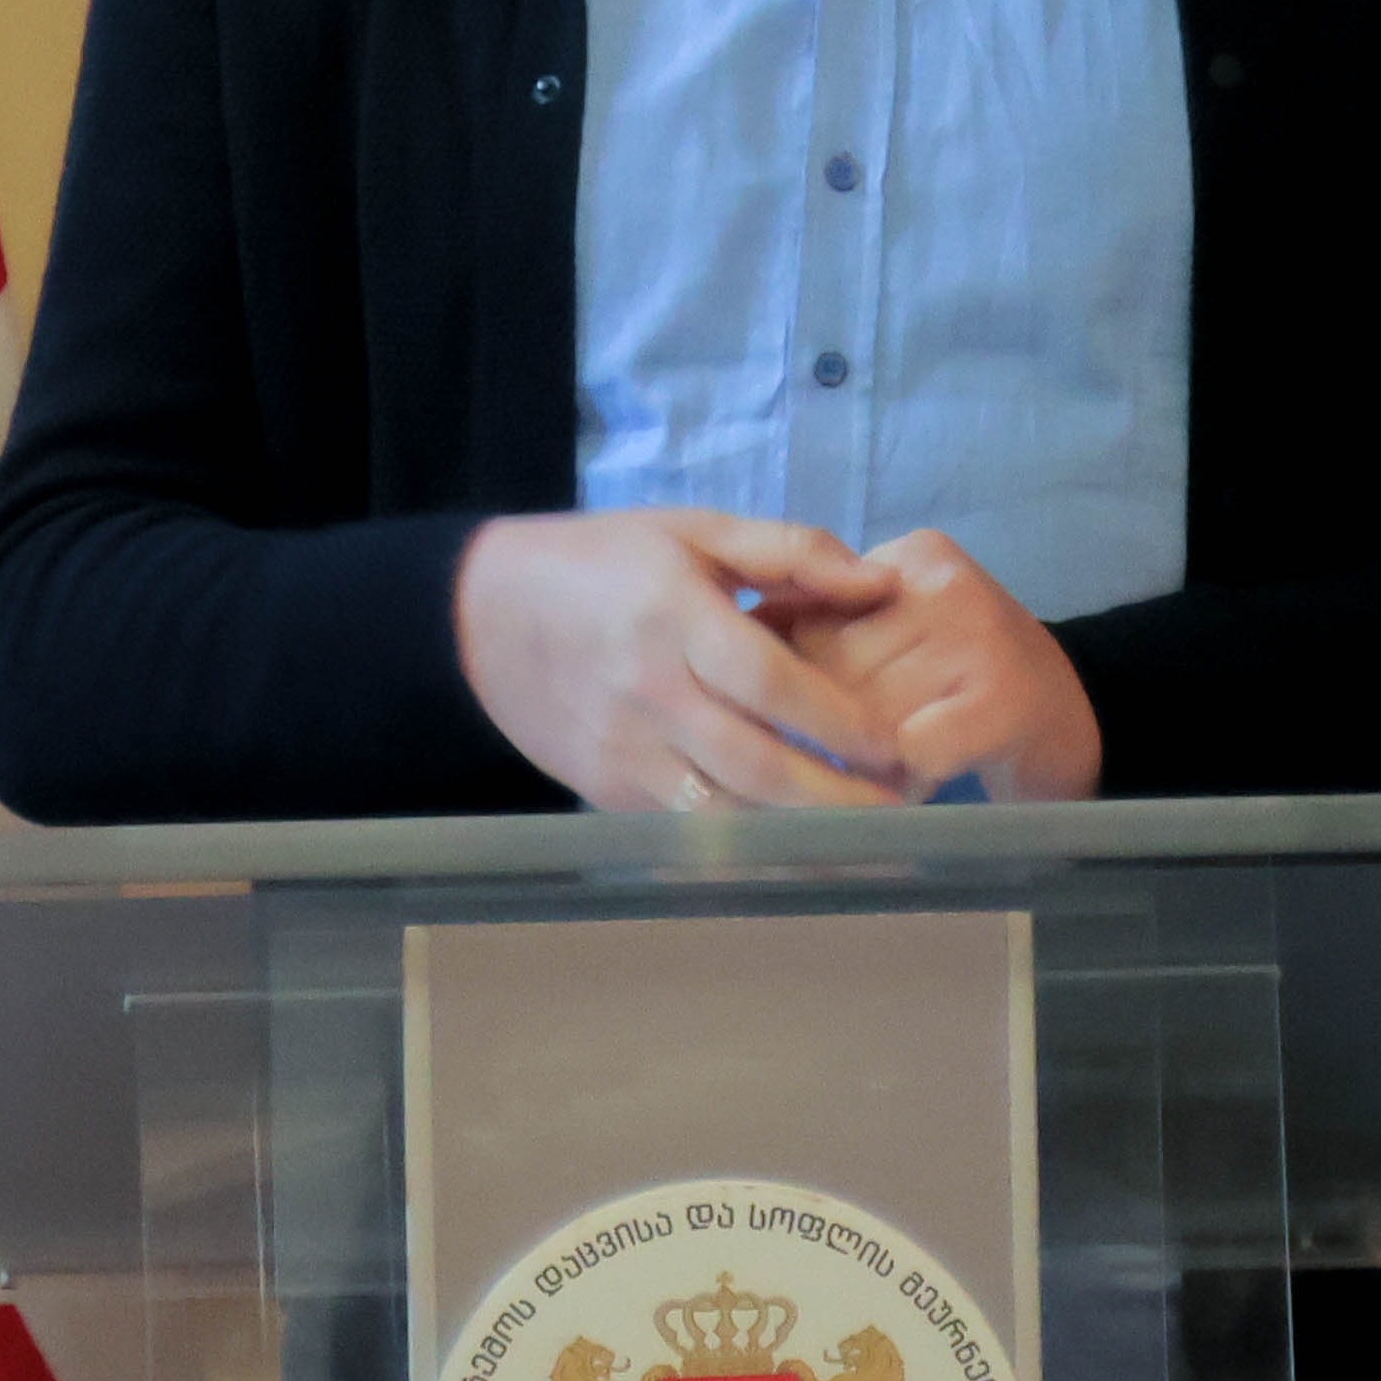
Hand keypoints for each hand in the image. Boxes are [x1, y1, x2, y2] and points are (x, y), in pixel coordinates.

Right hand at [454, 511, 913, 811]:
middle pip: (754, 764)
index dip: (837, 720)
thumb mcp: (693, 531)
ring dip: (799, 836)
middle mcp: (647, 691)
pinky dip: (746, 844)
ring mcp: (623, 750)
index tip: (894, 744)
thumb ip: (791, 551)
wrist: (481, 615)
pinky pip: (687, 828)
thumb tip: (879, 583)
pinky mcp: (606, 791)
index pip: (768, 682)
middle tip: (898, 808)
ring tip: (866, 841)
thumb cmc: (603, 563)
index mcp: (673, 615)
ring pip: (723, 812)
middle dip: (835, 798)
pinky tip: (797, 848)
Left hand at [779, 529, 1099, 801]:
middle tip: (855, 752)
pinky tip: (925, 781)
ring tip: (893, 768)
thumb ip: (820, 622)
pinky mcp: (1002, 699)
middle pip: (831, 667)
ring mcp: (979, 636)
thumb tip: (727, 638)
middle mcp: (946, 582)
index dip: (797, 677)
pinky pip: (911, 751)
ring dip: (864, 762)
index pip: (810, 614)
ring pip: (865, 714)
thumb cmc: (960, 685)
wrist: (1071, 723)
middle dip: (830, 725)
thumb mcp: (894, 632)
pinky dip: (908, 781)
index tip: (803, 709)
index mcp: (913, 555)